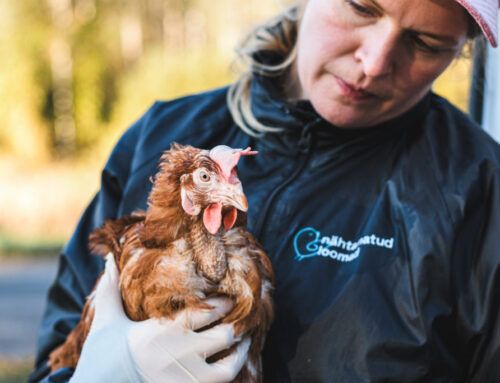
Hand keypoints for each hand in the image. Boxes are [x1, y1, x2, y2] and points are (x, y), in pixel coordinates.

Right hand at [70, 253, 249, 382]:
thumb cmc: (100, 359)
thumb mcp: (106, 323)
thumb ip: (110, 290)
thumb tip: (110, 259)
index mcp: (161, 332)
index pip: (205, 311)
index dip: (223, 303)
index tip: (230, 298)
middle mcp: (177, 355)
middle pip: (224, 335)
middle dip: (236, 325)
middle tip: (243, 317)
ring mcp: (184, 380)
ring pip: (229, 367)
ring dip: (240, 353)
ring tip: (244, 342)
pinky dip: (230, 373)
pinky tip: (229, 365)